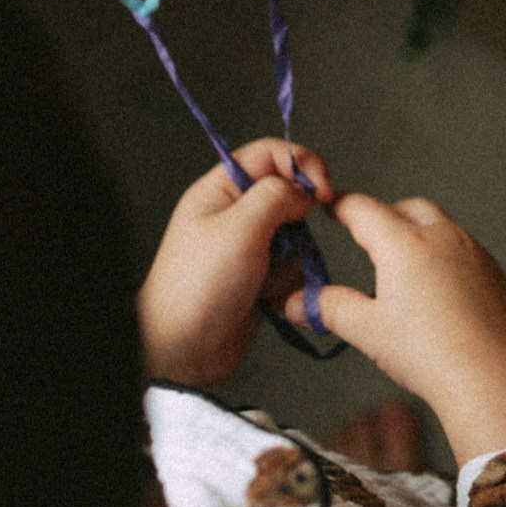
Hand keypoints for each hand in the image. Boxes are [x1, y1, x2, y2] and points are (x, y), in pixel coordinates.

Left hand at [139, 139, 329, 388]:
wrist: (183, 352)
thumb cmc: (197, 288)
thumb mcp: (239, 229)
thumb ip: (277, 195)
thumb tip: (304, 190)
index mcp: (220, 190)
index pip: (270, 153)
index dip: (302, 164)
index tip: (322, 191)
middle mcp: (234, 213)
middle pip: (289, 194)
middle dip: (297, 220)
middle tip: (285, 242)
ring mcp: (247, 247)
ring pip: (296, 234)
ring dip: (291, 258)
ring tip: (265, 279)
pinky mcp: (259, 276)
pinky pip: (292, 267)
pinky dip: (288, 282)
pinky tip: (267, 297)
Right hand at [288, 192, 505, 462]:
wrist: (491, 375)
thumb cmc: (427, 353)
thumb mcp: (367, 330)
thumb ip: (330, 308)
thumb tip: (296, 301)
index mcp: (404, 243)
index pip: (364, 209)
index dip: (342, 205)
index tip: (330, 205)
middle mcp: (442, 237)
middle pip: (408, 208)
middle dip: (385, 215)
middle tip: (368, 235)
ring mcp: (474, 252)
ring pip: (443, 227)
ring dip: (420, 235)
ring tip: (404, 266)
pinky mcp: (495, 274)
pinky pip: (467, 252)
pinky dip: (447, 258)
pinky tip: (440, 291)